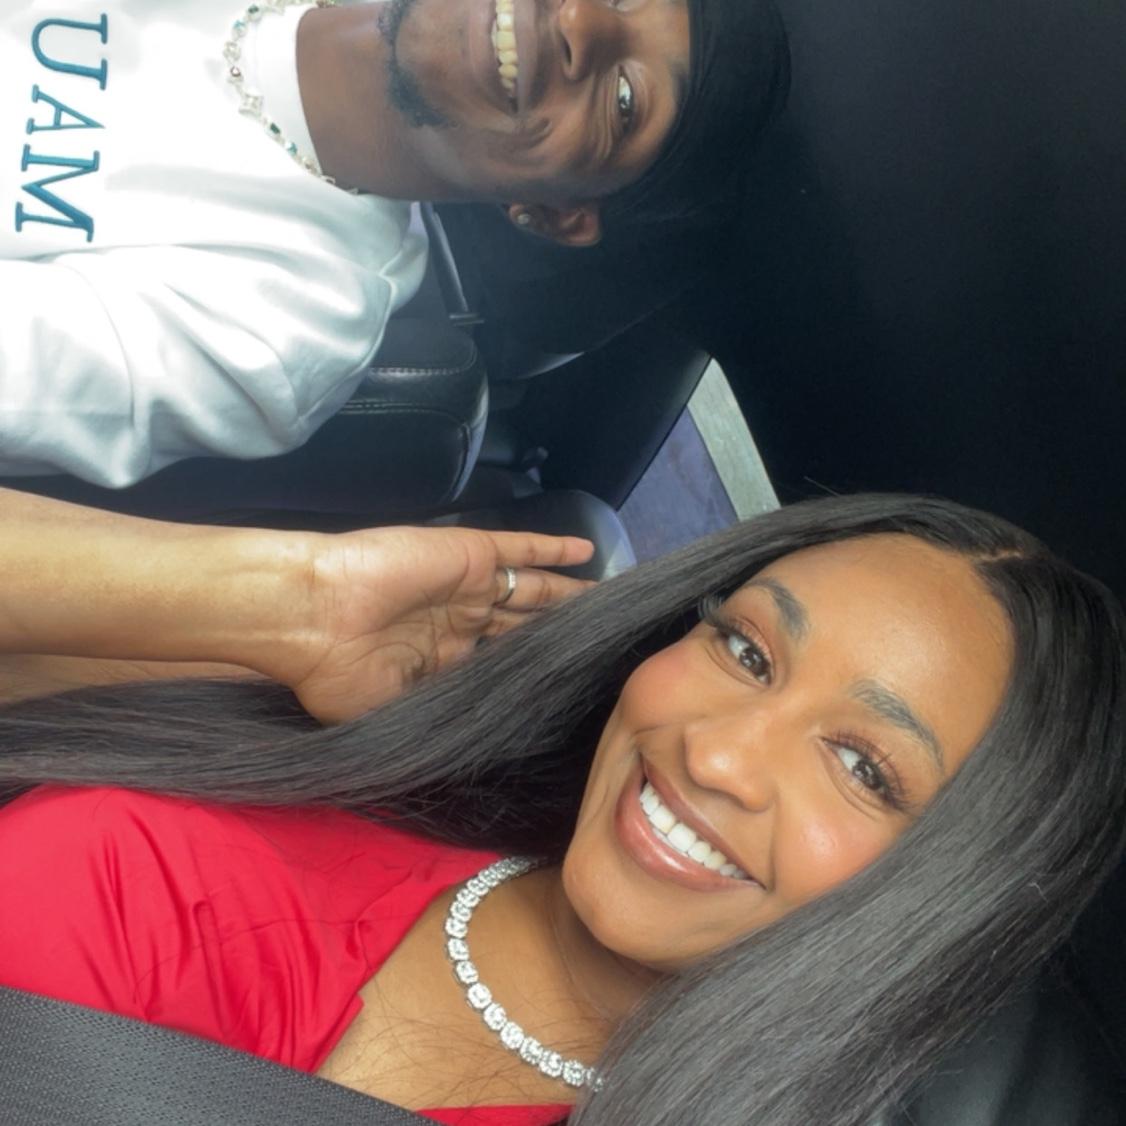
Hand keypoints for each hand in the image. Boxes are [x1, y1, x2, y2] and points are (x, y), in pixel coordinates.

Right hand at [259, 525, 593, 722]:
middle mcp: (461, 622)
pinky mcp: (471, 554)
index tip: (576, 687)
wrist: (309, 615)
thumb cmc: (338, 673)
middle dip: (562, 635)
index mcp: (442, 662)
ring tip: (611, 602)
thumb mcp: (388, 714)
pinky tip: (588, 552)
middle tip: (606, 643)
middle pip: (526, 627)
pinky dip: (554, 548)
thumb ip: (436, 719)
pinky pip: (522, 548)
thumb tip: (477, 751)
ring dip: (570, 595)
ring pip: (533, 589)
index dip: (536, 674)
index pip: (503, 667)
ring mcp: (467, 586)